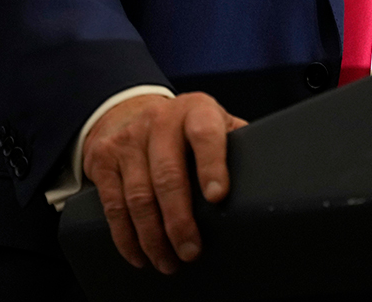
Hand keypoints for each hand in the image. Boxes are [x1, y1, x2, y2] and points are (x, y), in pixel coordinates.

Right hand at [80, 91, 246, 273]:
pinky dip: (126, 236)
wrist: (129, 110)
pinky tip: (140, 253)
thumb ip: (236, 143)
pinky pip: (113, 205)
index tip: (218, 196)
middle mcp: (159, 121)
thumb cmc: (184, 127)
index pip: (205, 134)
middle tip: (191, 250)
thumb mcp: (212, 122)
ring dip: (153, 236)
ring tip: (168, 260)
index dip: (212, 165)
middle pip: (168, 174)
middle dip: (179, 219)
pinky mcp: (104, 159)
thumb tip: (268, 175)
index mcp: (195, 110)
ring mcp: (128, 139)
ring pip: (139, 195)